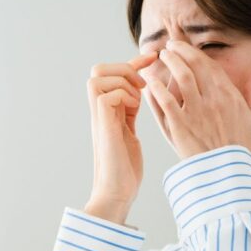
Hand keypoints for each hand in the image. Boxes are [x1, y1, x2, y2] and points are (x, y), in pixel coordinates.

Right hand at [84, 51, 159, 221]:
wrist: (118, 192)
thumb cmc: (125, 169)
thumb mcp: (129, 131)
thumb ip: (129, 112)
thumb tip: (141, 94)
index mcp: (107, 110)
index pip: (113, 74)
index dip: (133, 62)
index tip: (152, 58)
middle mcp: (99, 111)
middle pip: (97, 69)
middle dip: (122, 68)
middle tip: (141, 84)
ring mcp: (99, 118)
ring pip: (98, 77)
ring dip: (123, 82)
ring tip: (138, 101)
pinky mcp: (102, 126)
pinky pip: (107, 94)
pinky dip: (123, 95)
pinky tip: (134, 111)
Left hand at [141, 39, 250, 160]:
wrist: (230, 176)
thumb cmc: (243, 150)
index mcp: (230, 96)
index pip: (209, 65)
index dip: (194, 53)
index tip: (183, 47)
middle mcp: (212, 100)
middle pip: (193, 66)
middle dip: (179, 52)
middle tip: (168, 48)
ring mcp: (196, 113)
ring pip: (181, 78)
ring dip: (170, 64)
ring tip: (160, 57)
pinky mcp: (180, 127)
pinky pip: (166, 102)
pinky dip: (157, 88)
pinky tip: (150, 81)